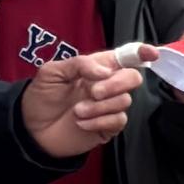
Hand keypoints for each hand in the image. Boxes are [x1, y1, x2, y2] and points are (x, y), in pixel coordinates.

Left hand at [21, 43, 150, 155]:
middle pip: (133, 77)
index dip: (141, 53)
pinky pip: (118, 120)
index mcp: (96, 67)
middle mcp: (107, 85)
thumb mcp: (51, 72)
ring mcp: (109, 106)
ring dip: (99, 107)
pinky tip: (81, 123)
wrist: (31, 130)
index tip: (151, 54)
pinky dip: (99, 121)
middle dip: (116, 84)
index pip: (124, 57)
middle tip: (93, 92)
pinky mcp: (108, 127)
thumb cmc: (41, 98)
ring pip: (125, 101)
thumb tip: (105, 71)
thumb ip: (79, 64)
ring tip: (77, 112)